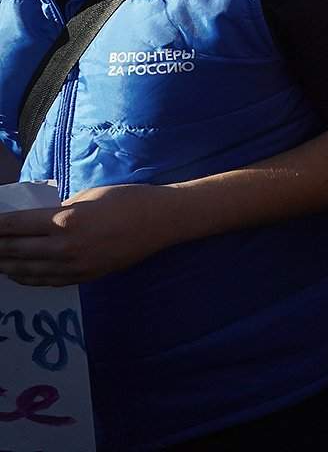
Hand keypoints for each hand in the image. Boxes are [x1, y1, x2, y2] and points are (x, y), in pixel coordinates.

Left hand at [0, 185, 182, 285]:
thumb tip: (37, 221)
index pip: (15, 226)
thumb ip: (60, 210)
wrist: (162, 221)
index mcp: (65, 221)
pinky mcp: (86, 276)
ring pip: (27, 271)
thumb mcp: (89, 196)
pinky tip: (16, 274)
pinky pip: (48, 281)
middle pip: (15, 251)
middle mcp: (66, 247)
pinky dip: (27, 278)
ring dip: (5, 266)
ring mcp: (76, 266)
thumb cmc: (128, 199)